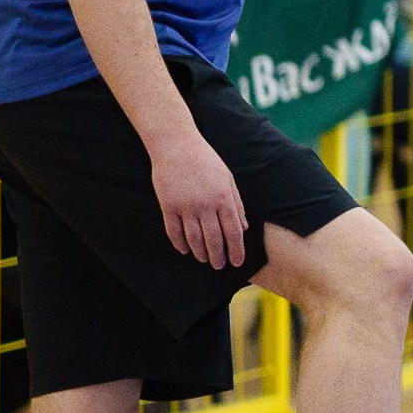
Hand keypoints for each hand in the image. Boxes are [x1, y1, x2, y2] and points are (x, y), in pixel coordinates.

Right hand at [147, 128, 247, 268]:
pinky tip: (185, 250)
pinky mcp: (167, 206)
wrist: (176, 145)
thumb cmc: (206, 160)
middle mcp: (205, 205)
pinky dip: (179, 244)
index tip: (238, 262)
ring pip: (194, 238)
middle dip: (219, 256)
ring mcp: (185, 206)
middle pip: (214, 239)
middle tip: (220, 266)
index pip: (233, 232)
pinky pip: (173, 231)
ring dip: (200, 253)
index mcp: (224, 198)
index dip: (236, 250)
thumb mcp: (228, 178)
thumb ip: (237, 203)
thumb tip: (244, 227)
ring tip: (204, 260)